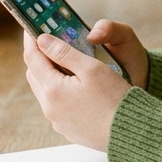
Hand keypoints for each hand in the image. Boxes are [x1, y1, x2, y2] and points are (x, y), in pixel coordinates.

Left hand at [23, 29, 137, 150]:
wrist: (130, 133)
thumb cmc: (114, 98)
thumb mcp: (91, 68)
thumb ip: (64, 52)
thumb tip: (42, 40)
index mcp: (53, 90)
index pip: (33, 58)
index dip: (31, 40)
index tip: (31, 28)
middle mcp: (50, 108)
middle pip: (35, 75)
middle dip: (40, 58)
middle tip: (50, 43)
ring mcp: (58, 121)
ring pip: (45, 92)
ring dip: (49, 76)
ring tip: (66, 64)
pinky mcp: (68, 130)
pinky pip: (57, 106)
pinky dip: (60, 92)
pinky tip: (77, 88)